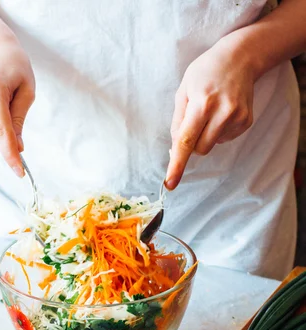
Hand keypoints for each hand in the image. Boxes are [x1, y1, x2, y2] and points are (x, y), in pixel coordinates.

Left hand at [165, 37, 254, 189]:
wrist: (240, 58)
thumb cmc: (205, 72)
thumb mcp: (184, 91)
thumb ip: (178, 122)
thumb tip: (175, 150)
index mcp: (202, 103)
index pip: (186, 141)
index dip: (177, 165)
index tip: (170, 184)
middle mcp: (222, 112)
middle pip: (199, 149)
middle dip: (192, 142)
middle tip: (194, 120)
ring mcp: (237, 118)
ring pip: (212, 145)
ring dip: (206, 135)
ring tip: (211, 110)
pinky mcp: (246, 121)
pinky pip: (224, 139)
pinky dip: (218, 130)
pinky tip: (222, 111)